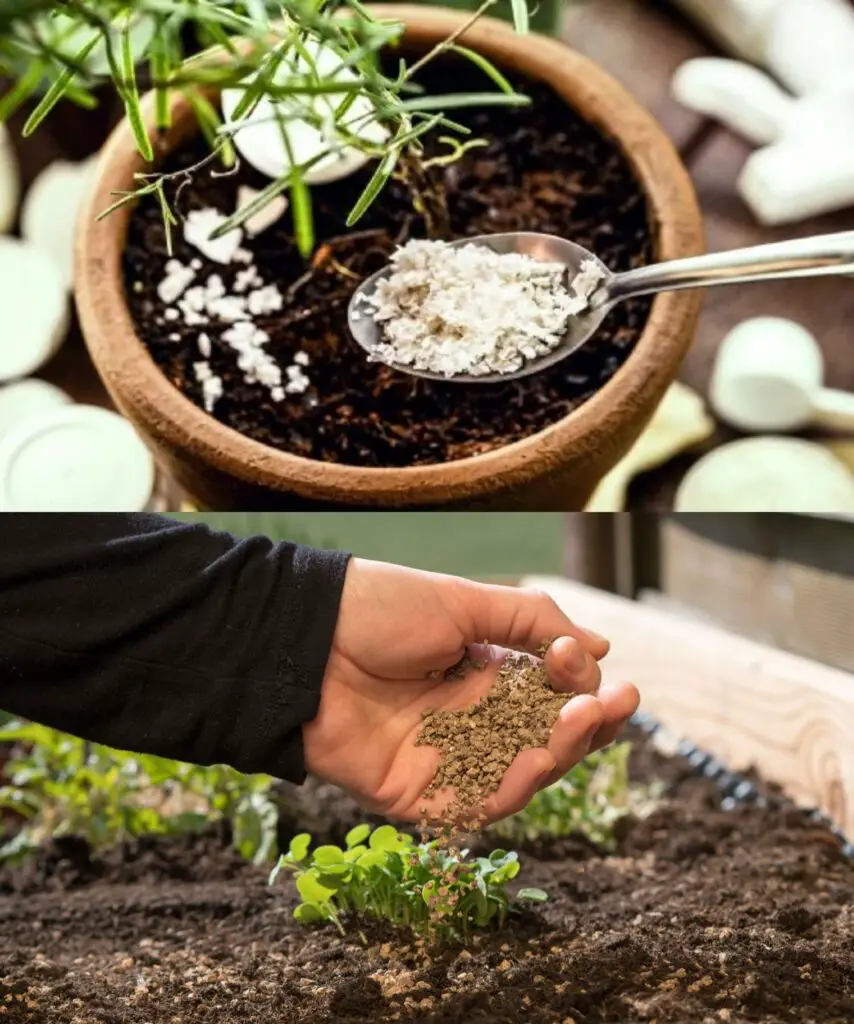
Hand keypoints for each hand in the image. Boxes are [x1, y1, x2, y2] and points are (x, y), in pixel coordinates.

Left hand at [303, 559, 638, 823]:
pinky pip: (475, 807)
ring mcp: (446, 760)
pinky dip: (512, 788)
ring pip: (522, 774)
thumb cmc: (379, 610)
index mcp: (485, 673)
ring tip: (581, 721)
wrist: (303, 639)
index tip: (580, 659)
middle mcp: (471, 719)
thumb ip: (534, 622)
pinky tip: (536, 758)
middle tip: (617, 703)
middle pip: (547, 738)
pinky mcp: (417, 796)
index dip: (578, 682)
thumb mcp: (464, 602)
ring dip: (560, 752)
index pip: (551, 693)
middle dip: (588, 724)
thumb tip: (601, 647)